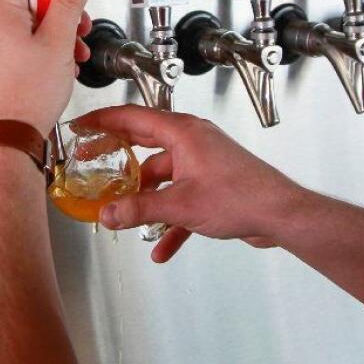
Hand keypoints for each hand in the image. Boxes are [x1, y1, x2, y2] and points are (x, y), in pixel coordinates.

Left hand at [0, 0, 94, 135]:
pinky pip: (25, 37)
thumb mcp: (58, 41)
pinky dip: (47, 42)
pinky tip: (64, 59)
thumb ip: (69, 1)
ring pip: (30, 16)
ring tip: (75, 43)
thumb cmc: (25, 95)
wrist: (8, 136)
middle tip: (78, 9)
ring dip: (58, 24)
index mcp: (0, 7)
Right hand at [76, 105, 302, 262]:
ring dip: (144, 197)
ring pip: (163, 176)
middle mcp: (193, 141)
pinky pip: (181, 199)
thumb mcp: (180, 206)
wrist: (281, 215)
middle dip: (116, 156)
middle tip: (91, 160)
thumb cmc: (243, 197)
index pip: (133, 117)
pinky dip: (168, 220)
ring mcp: (204, 162)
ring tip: (123, 213)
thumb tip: (109, 213)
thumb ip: (139, 210)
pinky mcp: (213, 185)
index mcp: (183, 132)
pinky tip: (161, 246)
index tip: (83, 126)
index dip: (103, 120)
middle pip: (144, 143)